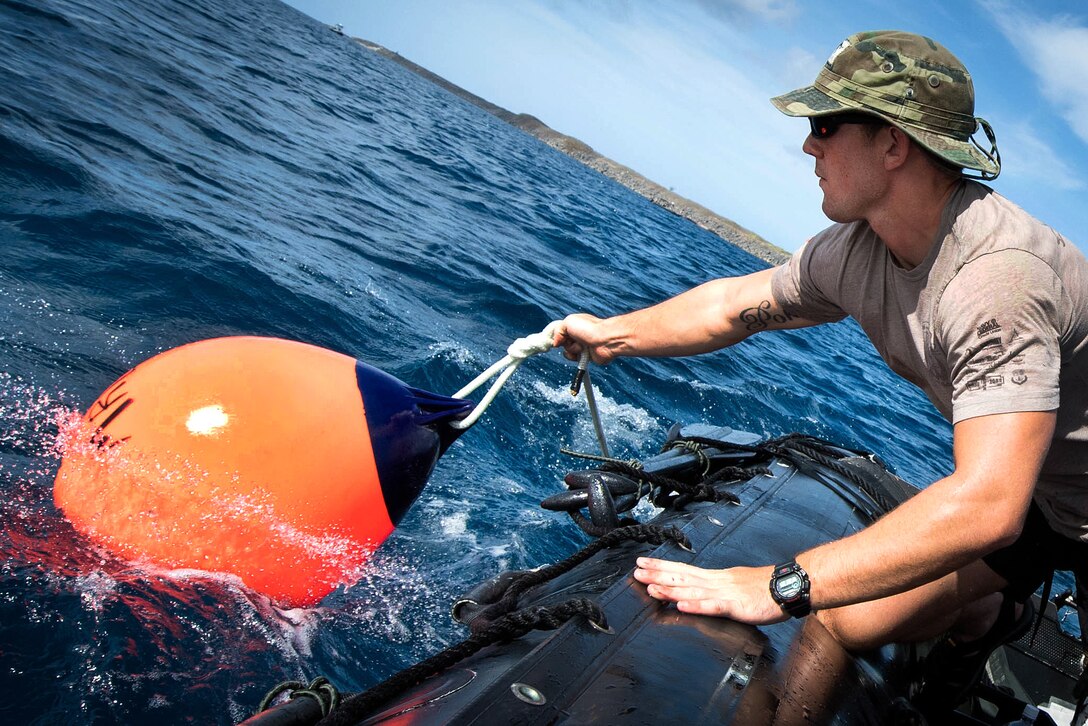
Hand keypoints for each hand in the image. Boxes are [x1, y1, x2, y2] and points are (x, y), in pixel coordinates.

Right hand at [551, 313, 616, 364]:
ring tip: (581, 346)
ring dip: (571, 350)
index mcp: (575, 325)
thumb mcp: (568, 322)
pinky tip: (582, 353)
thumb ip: (557, 330)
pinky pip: (574, 359)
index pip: (560, 331)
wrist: (605, 340)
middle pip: (562, 342)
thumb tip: (555, 342)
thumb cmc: (590, 329)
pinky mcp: (586, 355)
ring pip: (567, 351)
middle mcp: (578, 334)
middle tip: (572, 339)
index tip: (556, 339)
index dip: (557, 335)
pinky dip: (576, 357)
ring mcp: (582, 345)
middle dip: (565, 342)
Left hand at [633, 557, 789, 624]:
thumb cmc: (764, 587)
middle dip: (657, 574)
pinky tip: (682, 606)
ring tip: (651, 588)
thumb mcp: (735, 584)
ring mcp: (725, 593)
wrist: (787, 586)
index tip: (643, 562)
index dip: (662, 566)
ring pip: (693, 591)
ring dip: (671, 590)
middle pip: (682, 577)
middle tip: (635, 571)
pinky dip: (697, 606)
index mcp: (715, 577)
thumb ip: (716, 589)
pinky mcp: (736, 606)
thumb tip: (698, 590)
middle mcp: (716, 581)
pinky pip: (714, 606)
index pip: (683, 569)